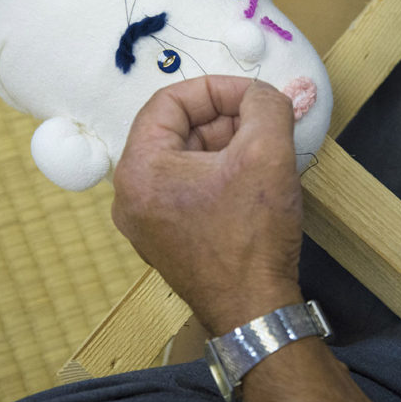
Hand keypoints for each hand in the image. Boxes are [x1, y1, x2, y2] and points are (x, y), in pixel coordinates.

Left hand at [112, 76, 303, 334]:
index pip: (169, 101)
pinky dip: (221, 172)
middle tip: (266, 120)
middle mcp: (132, 195)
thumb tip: (264, 95)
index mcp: (140, 169)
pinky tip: (256, 177)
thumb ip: (265, 106)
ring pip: (186, 158)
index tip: (255, 96)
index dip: (216, 89)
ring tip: (267, 148)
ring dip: (227, 143)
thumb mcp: (267, 153)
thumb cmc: (252, 236)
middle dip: (225, 117)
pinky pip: (190, 187)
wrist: (254, 312)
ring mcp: (148, 221)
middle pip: (176, 129)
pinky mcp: (169, 238)